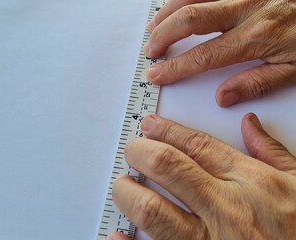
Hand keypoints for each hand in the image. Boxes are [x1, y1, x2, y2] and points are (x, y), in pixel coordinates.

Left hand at [107, 113, 295, 239]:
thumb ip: (271, 152)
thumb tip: (250, 125)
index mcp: (250, 181)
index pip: (196, 145)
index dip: (167, 130)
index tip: (149, 124)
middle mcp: (225, 207)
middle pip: (168, 166)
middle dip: (141, 152)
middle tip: (132, 149)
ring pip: (153, 209)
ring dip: (129, 192)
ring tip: (124, 184)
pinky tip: (117, 235)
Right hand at [144, 0, 295, 106]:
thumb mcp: (293, 68)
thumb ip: (257, 84)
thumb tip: (223, 96)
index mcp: (256, 37)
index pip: (203, 55)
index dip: (175, 67)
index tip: (157, 74)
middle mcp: (246, 9)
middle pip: (190, 20)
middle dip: (164, 36)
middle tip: (151, 50)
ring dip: (168, 12)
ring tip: (155, 27)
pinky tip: (177, 4)